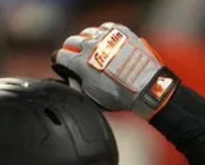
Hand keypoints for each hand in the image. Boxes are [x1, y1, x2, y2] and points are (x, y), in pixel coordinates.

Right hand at [51, 22, 177, 117]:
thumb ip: (76, 85)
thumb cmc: (119, 95)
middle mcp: (91, 45)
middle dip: (71, 49)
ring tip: (92, 50)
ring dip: (86, 40)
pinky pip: (105, 28)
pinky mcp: (120, 31)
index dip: (58, 60)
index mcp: (80, 62)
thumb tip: (69, 78)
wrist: (145, 87)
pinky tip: (105, 43)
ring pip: (87, 32)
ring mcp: (106, 36)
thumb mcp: (91, 97)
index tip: (61, 63)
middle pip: (71, 41)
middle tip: (76, 57)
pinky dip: (103, 34)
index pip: (60, 55)